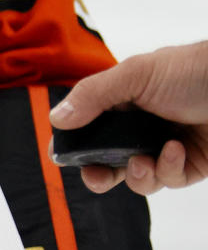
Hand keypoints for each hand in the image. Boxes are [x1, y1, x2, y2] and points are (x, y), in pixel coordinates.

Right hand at [49, 41, 207, 194]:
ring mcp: (164, 146)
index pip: (86, 128)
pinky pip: (168, 179)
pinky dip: (168, 168)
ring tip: (144, 160)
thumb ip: (93, 95)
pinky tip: (176, 149)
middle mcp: (140, 126)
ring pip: (137, 177)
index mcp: (121, 101)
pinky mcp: (190, 165)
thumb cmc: (192, 70)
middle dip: (99, 174)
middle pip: (107, 160)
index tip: (62, 156)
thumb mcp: (136, 74)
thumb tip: (56, 119)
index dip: (73, 145)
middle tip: (98, 177)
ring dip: (138, 174)